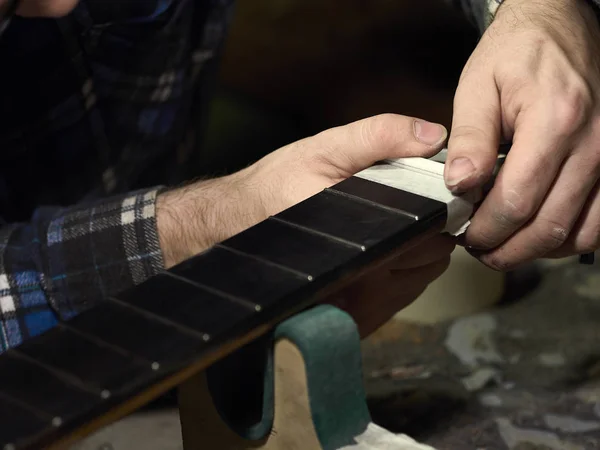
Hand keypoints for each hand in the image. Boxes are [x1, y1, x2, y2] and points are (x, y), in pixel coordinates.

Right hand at [157, 113, 453, 333]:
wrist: (231, 229)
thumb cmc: (274, 188)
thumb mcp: (323, 149)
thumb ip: (379, 137)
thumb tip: (433, 136)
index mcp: (357, 235)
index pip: (430, 232)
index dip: (441, 210)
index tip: (436, 193)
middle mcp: (361, 278)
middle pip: (433, 256)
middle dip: (433, 228)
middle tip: (415, 206)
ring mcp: (359, 304)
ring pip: (423, 276)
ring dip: (421, 252)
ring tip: (398, 227)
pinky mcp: (356, 317)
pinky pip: (403, 295)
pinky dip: (405, 272)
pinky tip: (383, 252)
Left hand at [445, 0, 599, 269]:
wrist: (561, 26)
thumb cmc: (518, 53)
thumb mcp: (478, 87)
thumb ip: (469, 139)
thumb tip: (459, 185)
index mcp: (554, 121)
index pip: (517, 201)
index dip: (487, 229)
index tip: (464, 234)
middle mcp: (594, 143)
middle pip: (550, 226)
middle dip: (508, 250)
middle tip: (480, 251)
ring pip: (582, 232)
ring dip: (540, 250)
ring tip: (506, 246)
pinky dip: (571, 236)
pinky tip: (541, 232)